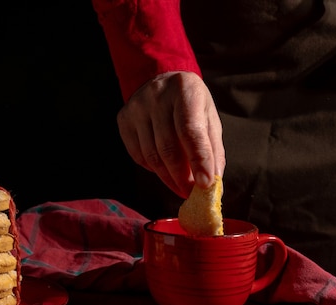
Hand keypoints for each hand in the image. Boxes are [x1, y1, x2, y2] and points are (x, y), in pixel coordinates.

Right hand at [117, 71, 224, 197]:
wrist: (160, 80)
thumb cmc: (190, 104)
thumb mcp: (208, 118)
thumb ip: (212, 149)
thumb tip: (212, 183)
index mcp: (185, 90)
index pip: (190, 131)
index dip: (198, 160)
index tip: (205, 184)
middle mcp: (157, 96)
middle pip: (168, 148)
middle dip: (181, 177)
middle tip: (191, 193)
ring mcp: (136, 107)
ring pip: (152, 156)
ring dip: (168, 178)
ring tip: (180, 186)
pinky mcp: (123, 119)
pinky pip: (138, 155)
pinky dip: (153, 168)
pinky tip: (163, 169)